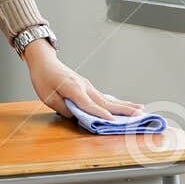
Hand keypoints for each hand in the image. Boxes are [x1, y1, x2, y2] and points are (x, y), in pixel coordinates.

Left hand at [22, 41, 141, 120]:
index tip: (113, 121)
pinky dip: (116, 102)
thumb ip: (63, 108)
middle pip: (106, 102)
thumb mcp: (48, 97)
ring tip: (140, 110)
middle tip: (139, 115)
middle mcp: (85, 87)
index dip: (100, 114)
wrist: (45, 62)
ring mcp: (88, 86)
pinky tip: (125, 106)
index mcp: (74, 89)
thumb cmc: (43, 78)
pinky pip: (104, 97)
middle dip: (124, 109)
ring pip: (108, 99)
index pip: (90, 105)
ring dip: (125, 105)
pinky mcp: (87, 86)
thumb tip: (77, 117)